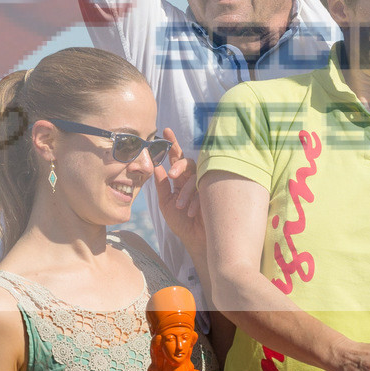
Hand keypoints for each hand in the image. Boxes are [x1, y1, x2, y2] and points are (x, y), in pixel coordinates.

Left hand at [152, 129, 203, 256]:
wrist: (195, 240)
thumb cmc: (181, 223)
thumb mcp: (166, 203)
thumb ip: (162, 185)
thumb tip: (155, 165)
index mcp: (179, 180)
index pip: (175, 158)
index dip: (171, 144)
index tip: (166, 130)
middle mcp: (192, 179)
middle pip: (187, 161)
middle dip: (179, 164)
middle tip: (172, 174)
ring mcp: (204, 184)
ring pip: (195, 175)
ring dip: (186, 190)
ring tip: (181, 206)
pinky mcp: (213, 191)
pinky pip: (204, 188)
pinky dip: (195, 200)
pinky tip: (191, 212)